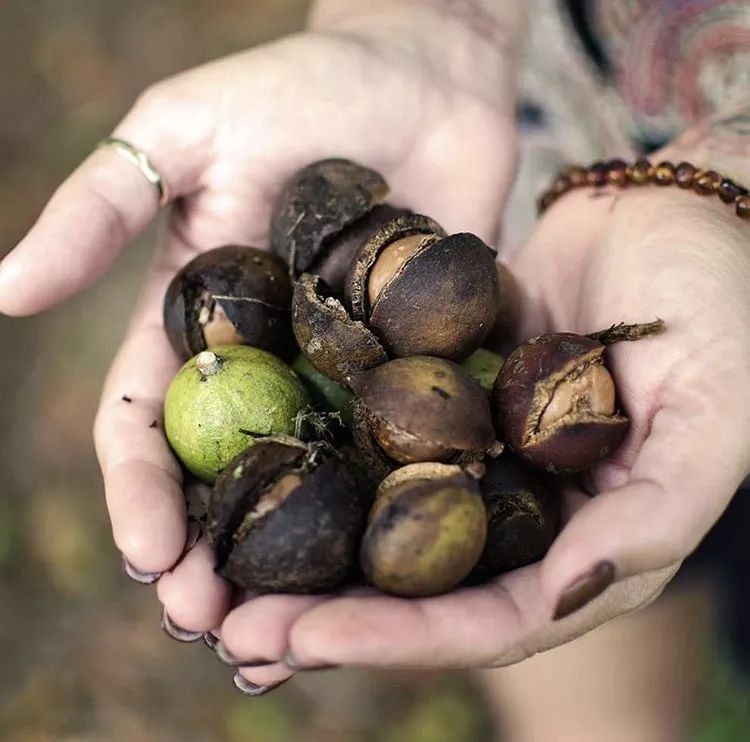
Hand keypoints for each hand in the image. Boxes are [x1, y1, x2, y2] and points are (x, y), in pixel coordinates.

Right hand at [0, 20, 517, 686]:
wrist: (426, 73)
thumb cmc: (300, 85)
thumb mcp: (183, 132)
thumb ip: (103, 209)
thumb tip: (2, 292)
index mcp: (202, 319)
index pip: (153, 424)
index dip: (140, 493)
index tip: (148, 556)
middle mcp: (269, 359)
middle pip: (227, 476)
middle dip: (211, 554)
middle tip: (215, 629)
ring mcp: (345, 368)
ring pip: (309, 483)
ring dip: (293, 563)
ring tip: (286, 640)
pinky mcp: (419, 364)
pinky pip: (402, 445)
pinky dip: (388, 508)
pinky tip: (386, 572)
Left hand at [215, 173, 749, 678]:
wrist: (670, 213)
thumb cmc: (720, 310)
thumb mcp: (716, 418)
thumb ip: (654, 520)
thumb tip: (563, 595)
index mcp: (585, 546)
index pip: (485, 621)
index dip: (397, 640)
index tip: (301, 639)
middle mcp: (520, 514)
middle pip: (413, 586)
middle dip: (321, 612)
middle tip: (223, 622)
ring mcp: (475, 454)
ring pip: (378, 520)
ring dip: (299, 548)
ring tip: (208, 566)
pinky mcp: (442, 396)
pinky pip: (371, 436)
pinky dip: (315, 458)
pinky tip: (252, 466)